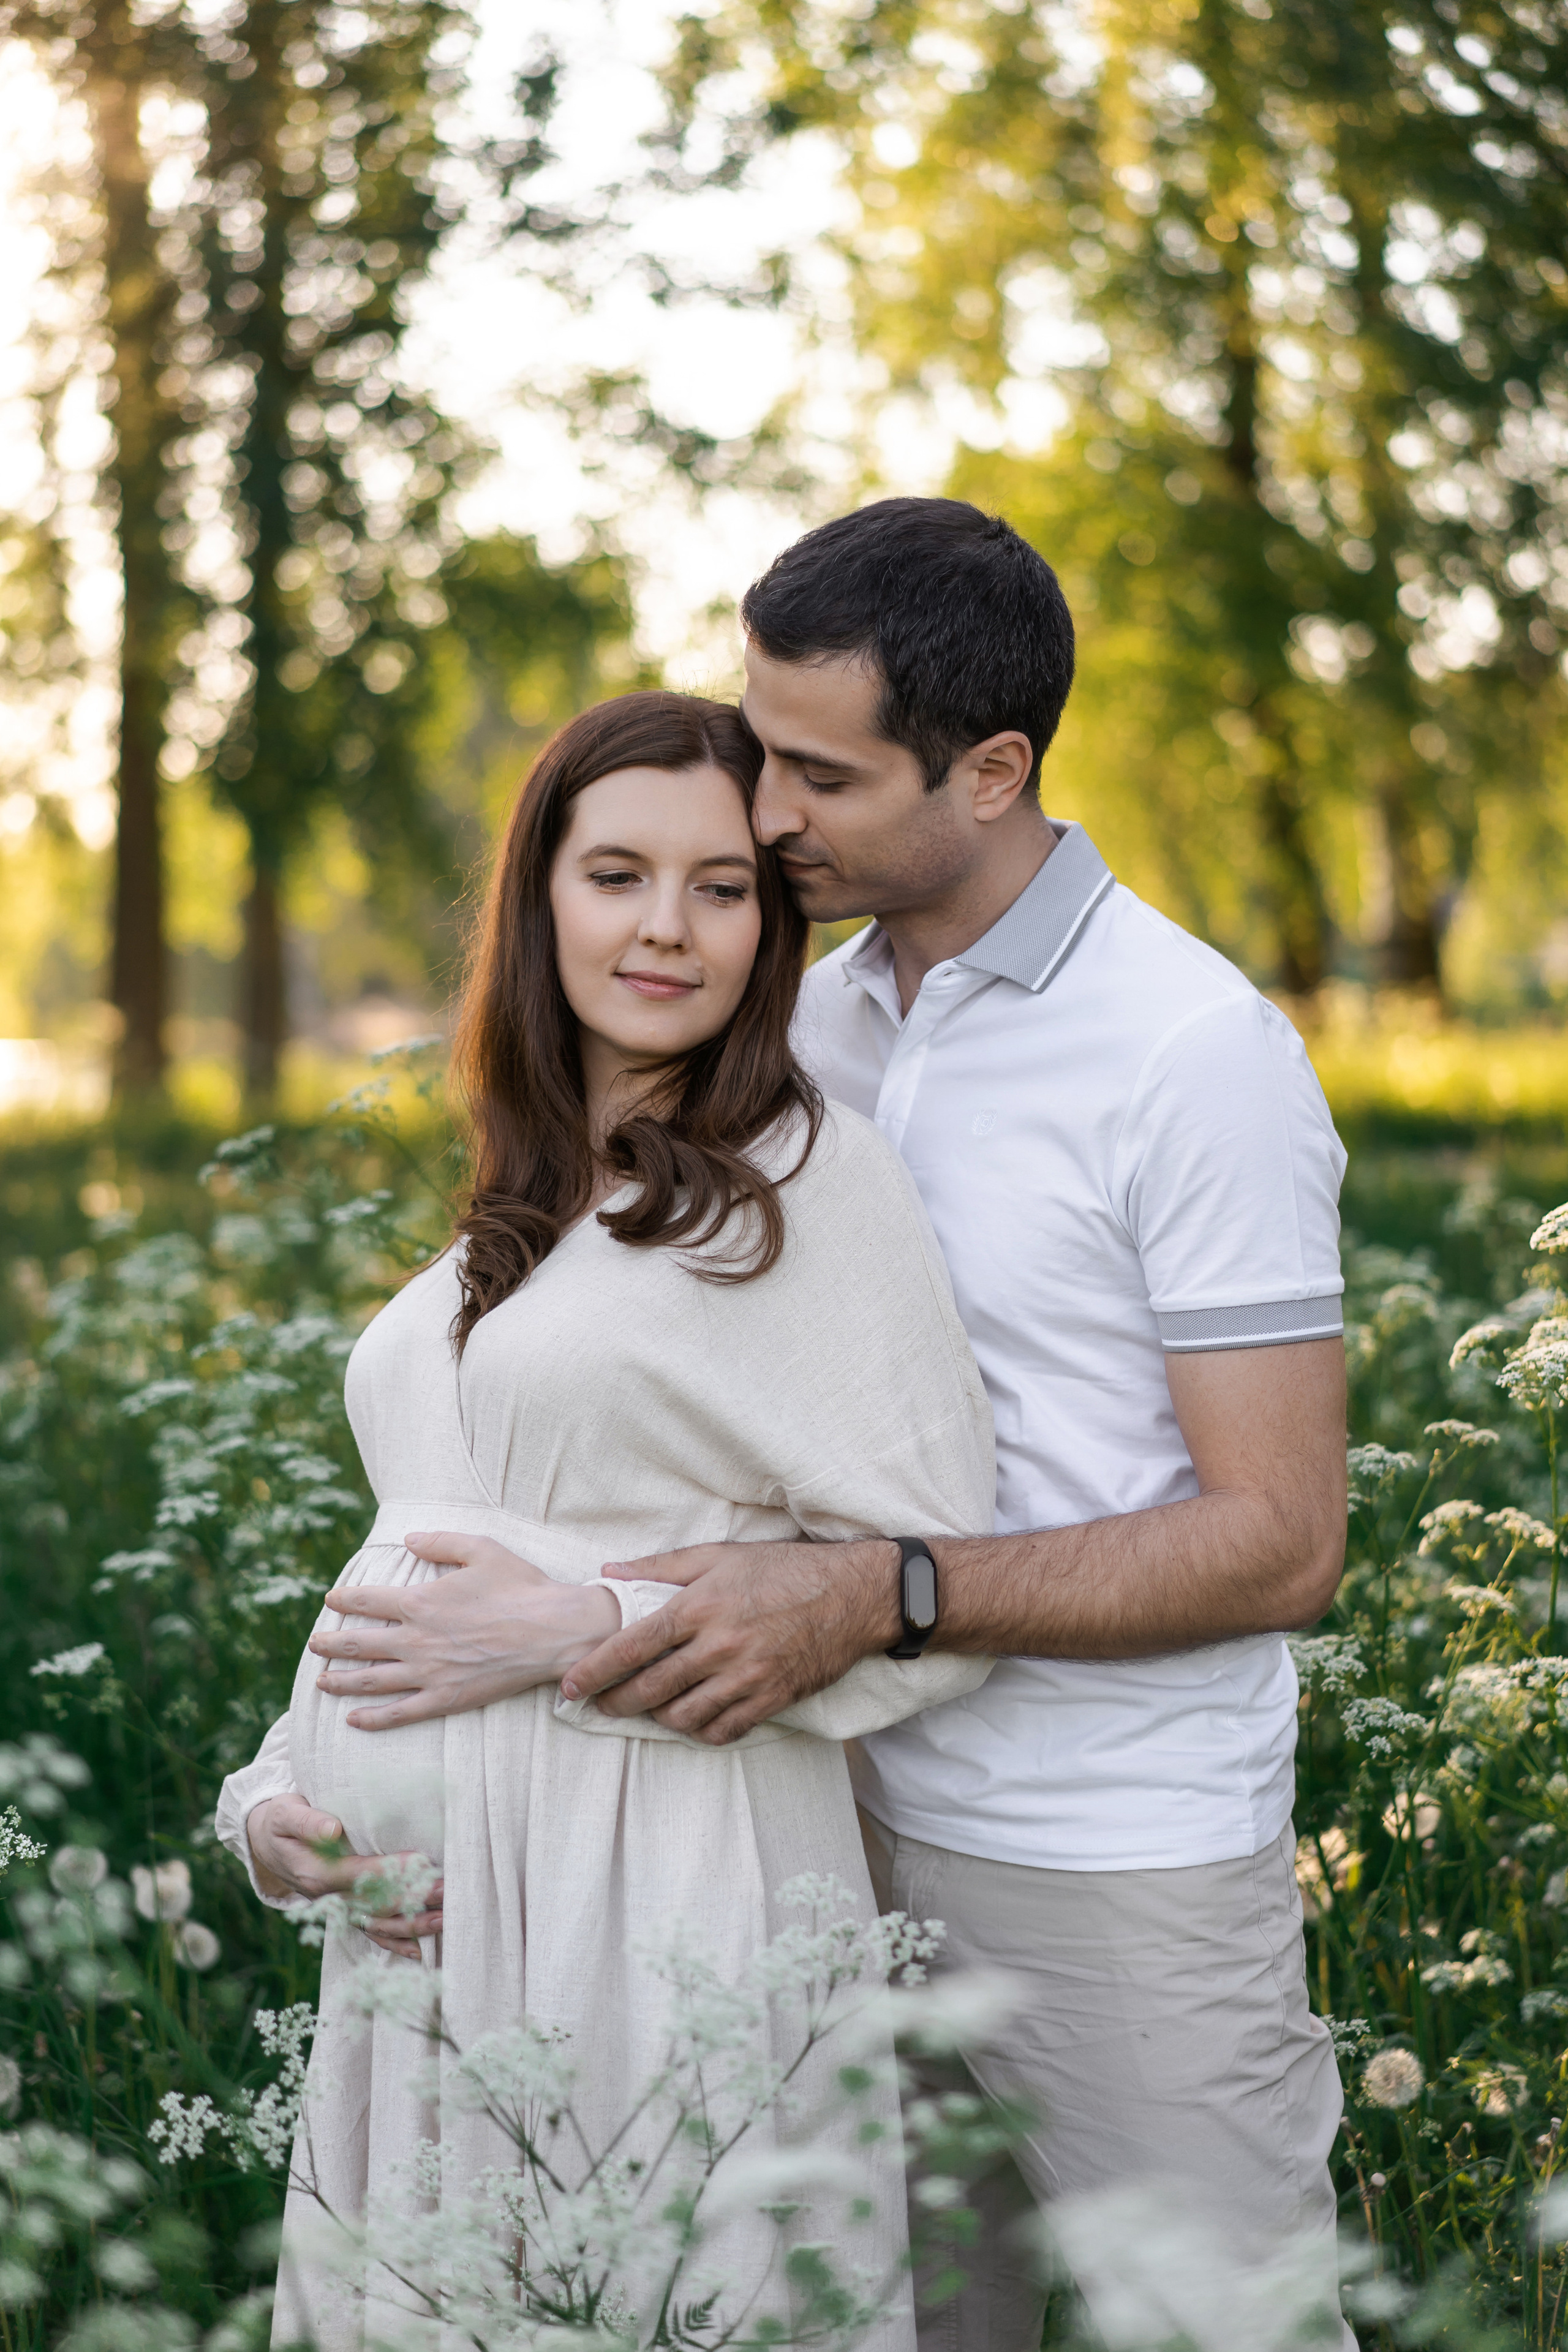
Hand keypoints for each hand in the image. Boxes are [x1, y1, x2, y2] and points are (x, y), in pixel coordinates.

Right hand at [246, 1793, 442, 1960]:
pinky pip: (371, 1931)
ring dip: (412, 1924)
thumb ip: (307, 1821)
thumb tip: (332, 1828)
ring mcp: (338, 1908)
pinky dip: (394, 1942)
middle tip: (448, 1892)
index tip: (423, 1863)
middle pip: (376, 1904)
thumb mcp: (285, 1814)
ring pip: (378, 1924)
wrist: (266, 1844)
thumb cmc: (280, 1822)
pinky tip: (419, 1949)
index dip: (392, 1871)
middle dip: (413, 1900)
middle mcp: (329, 1898)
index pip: (361, 1875)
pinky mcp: (344, 1911)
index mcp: (317, 1874)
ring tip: (444, 1919)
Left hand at [310, 1533, 619, 1729]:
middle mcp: (416, 1639)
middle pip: (360, 1643)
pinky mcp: (445, 1698)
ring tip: (321, 1680)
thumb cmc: (520, 1586)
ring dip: (341, 1680)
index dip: (345, 1599)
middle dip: (331, 1643)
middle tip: (314, 1644)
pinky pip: (400, 1713)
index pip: (368, 1600)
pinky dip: (372, 1718)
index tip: (331, 1599)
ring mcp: (428, 1672)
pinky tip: (353, 1720)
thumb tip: (408, 1539)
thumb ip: (440, 1542)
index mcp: (421, 1601)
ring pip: (371, 1680)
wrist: (552, 1631)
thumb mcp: (481, 1549)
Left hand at [559, 1537, 898, 1744]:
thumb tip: (609, 1572)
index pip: (632, 1646)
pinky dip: (700, 1730)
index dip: (595, 1671)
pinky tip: (692, 1719)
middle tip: (599, 1704)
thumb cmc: (784, 1569)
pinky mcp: (771, 1699)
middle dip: (615, 1702)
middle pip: (650, 1689)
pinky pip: (723, 1730)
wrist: (852, 1595)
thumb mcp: (721, 1555)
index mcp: (700, 1606)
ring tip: (647, 1708)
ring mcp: (747, 1677)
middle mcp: (719, 1646)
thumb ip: (661, 1566)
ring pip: (683, 1716)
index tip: (570, 1686)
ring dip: (656, 1717)